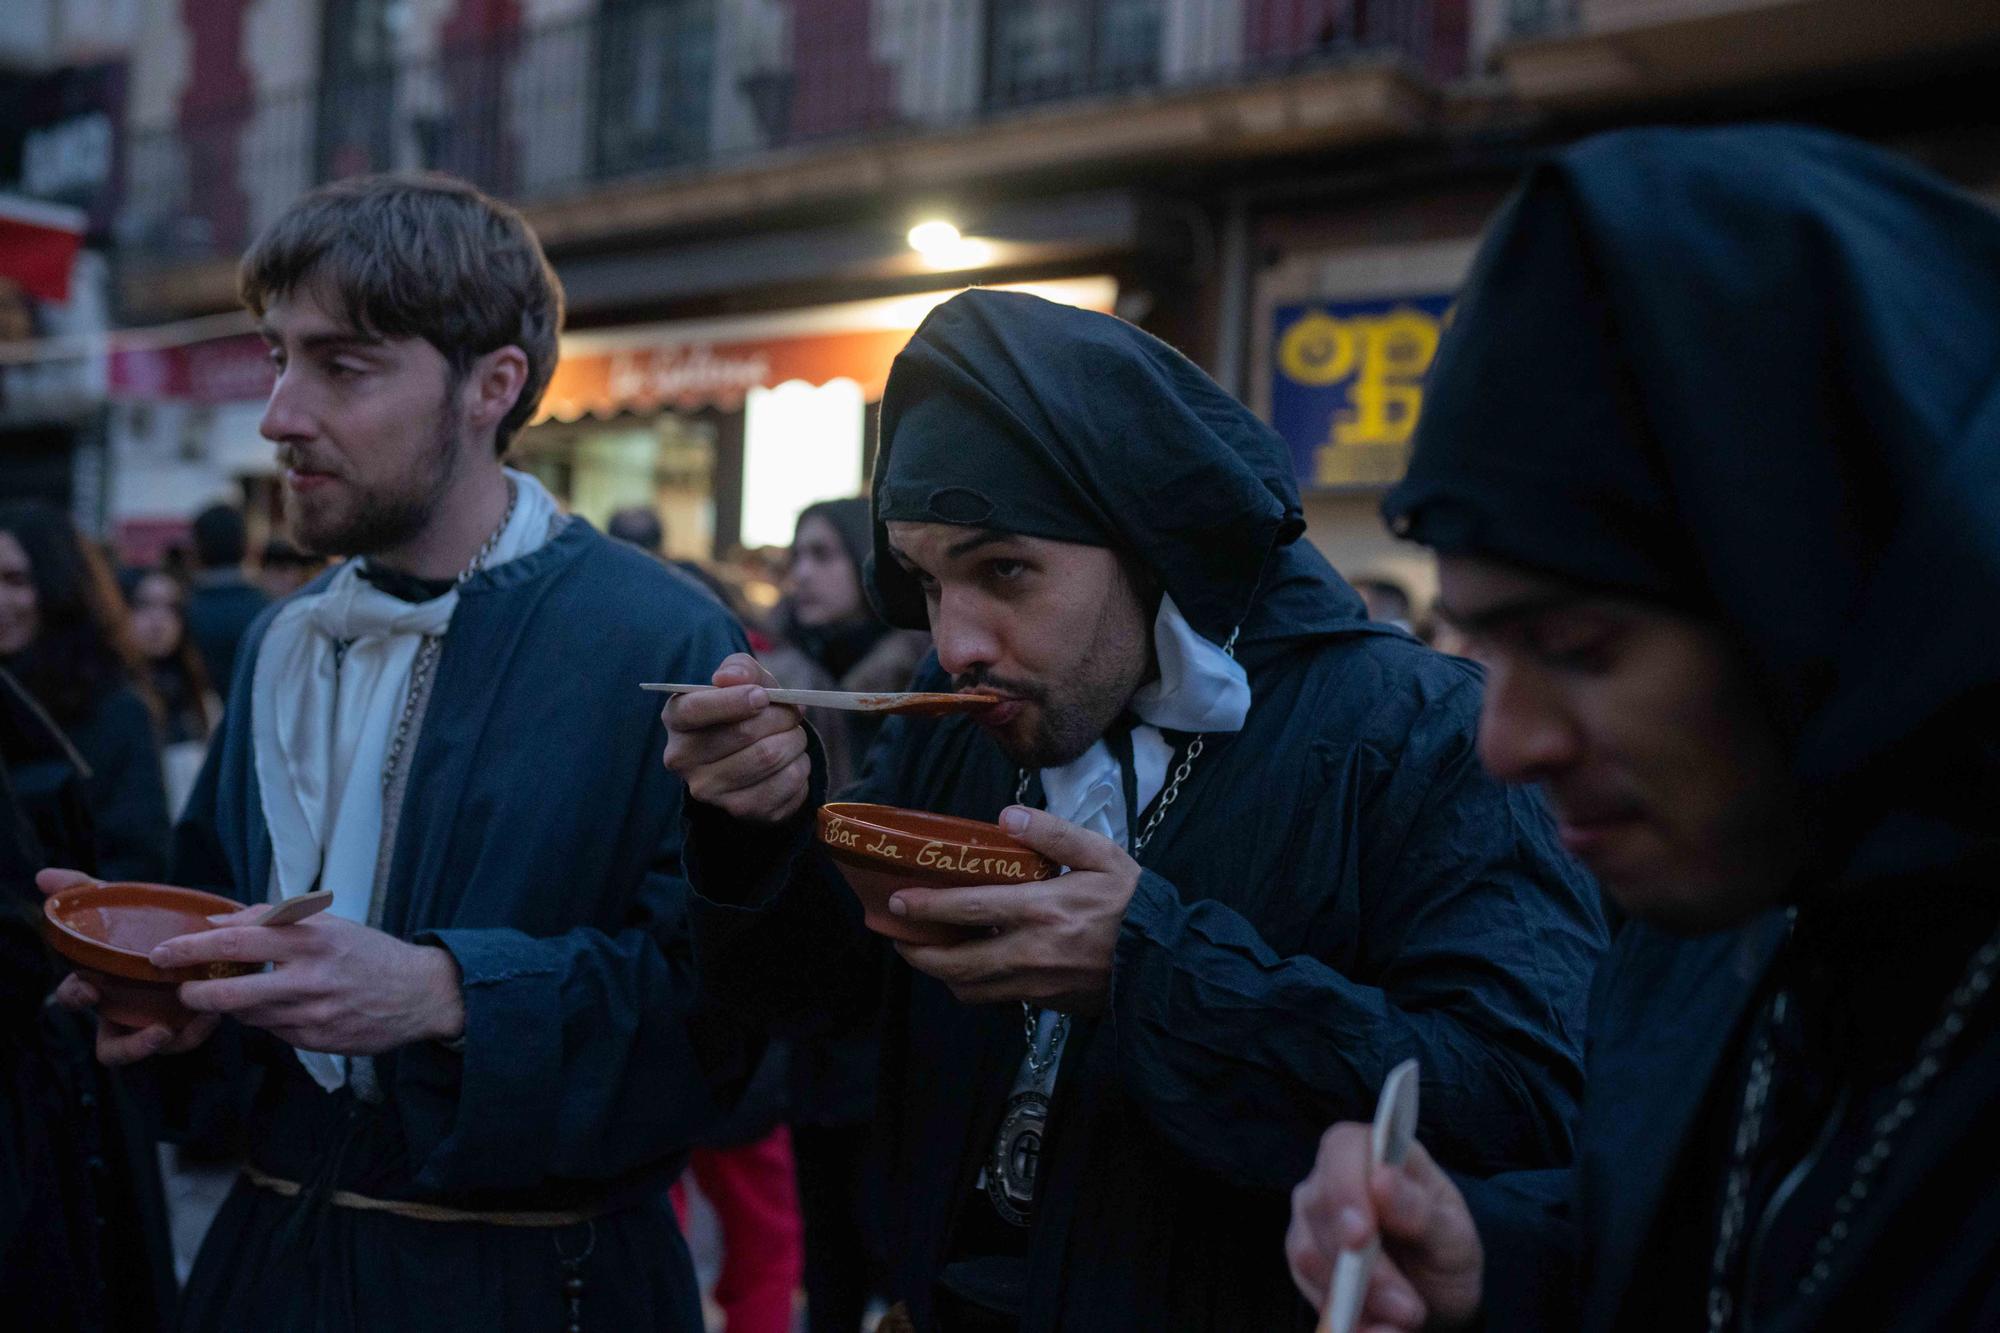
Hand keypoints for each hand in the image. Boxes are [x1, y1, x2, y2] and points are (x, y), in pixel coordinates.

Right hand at [37, 869, 221, 1063]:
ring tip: (200, 1018)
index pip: (74, 998)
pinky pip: (187, 1039)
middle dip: (133, 1047)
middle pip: (114, 1049)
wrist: (194, 934)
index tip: (90, 988)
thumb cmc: (142, 923)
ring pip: (158, 1048)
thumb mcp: (116, 902)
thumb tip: (43, 876)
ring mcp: (154, 1020)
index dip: (75, 996)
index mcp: (101, 985)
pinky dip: (200, 1030)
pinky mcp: (185, 1023)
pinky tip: (215, 1013)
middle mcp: (124, 1011)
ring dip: (179, 1040)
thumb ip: (82, 889)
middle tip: (159, 1030)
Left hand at [149, 909, 465, 1054]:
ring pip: (248, 1015)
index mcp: (312, 940)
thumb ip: (273, 920)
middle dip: (195, 992)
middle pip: (231, 991)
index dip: (193, 947)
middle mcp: (310, 978)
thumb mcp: (329, 924)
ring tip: (237, 992)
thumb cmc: (369, 953)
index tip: (163, 951)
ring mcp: (312, 1015)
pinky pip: (273, 1031)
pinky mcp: (316, 1042)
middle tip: (182, 987)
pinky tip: (281, 1008)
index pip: (238, 942)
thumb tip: (217, 922)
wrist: (420, 994)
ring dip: (231, 1005)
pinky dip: (266, 1019)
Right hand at [660, 653, 811, 824]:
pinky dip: (800, 766)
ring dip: (794, 740)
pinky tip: (791, 761)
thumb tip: (730, 677)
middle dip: (780, 717)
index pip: (694, 710)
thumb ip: (739, 669)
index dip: (733, 701)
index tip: (762, 696)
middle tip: (793, 712)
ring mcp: (709, 791)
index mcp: (676, 719)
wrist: (755, 754)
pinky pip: (786, 783)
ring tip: (792, 735)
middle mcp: (682, 759)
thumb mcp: (742, 679)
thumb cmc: (745, 709)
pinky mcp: (741, 811)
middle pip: (742, 733)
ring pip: (768, 757)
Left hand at [889, 807, 1138, 1014]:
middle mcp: (1030, 951)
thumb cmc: (1132, 904)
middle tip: (897, 935)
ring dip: (939, 973)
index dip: (926, 907)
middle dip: (916, 952)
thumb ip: (1054, 833)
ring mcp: (1034, 983)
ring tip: (925, 951)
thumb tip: (1007, 816)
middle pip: (954, 963)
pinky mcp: (1042, 1002)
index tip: (896, 901)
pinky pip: (992, 998)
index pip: (968, 908)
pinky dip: (970, 984)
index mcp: (1041, 909)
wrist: (1166, 962)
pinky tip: (968, 965)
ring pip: (968, 988)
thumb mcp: (1102, 855)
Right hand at [1286, 1123, 1483, 1331]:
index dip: (1346, 1187)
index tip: (1362, 1236)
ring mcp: (1311, 1219)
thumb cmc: (1446, 1252)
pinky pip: (1308, 1288)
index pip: (1343, 1148)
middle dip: (1363, 1266)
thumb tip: (1382, 1178)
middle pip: (1321, 1206)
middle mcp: (1332, 1178)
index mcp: (1375, 1152)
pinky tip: (1378, 1328)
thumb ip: (1422, 1210)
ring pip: (1309, 1253)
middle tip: (1407, 1309)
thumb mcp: (1454, 1237)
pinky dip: (1345, 1315)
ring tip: (1403, 1322)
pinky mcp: (1304, 1260)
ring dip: (1359, 1296)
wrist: (1437, 1300)